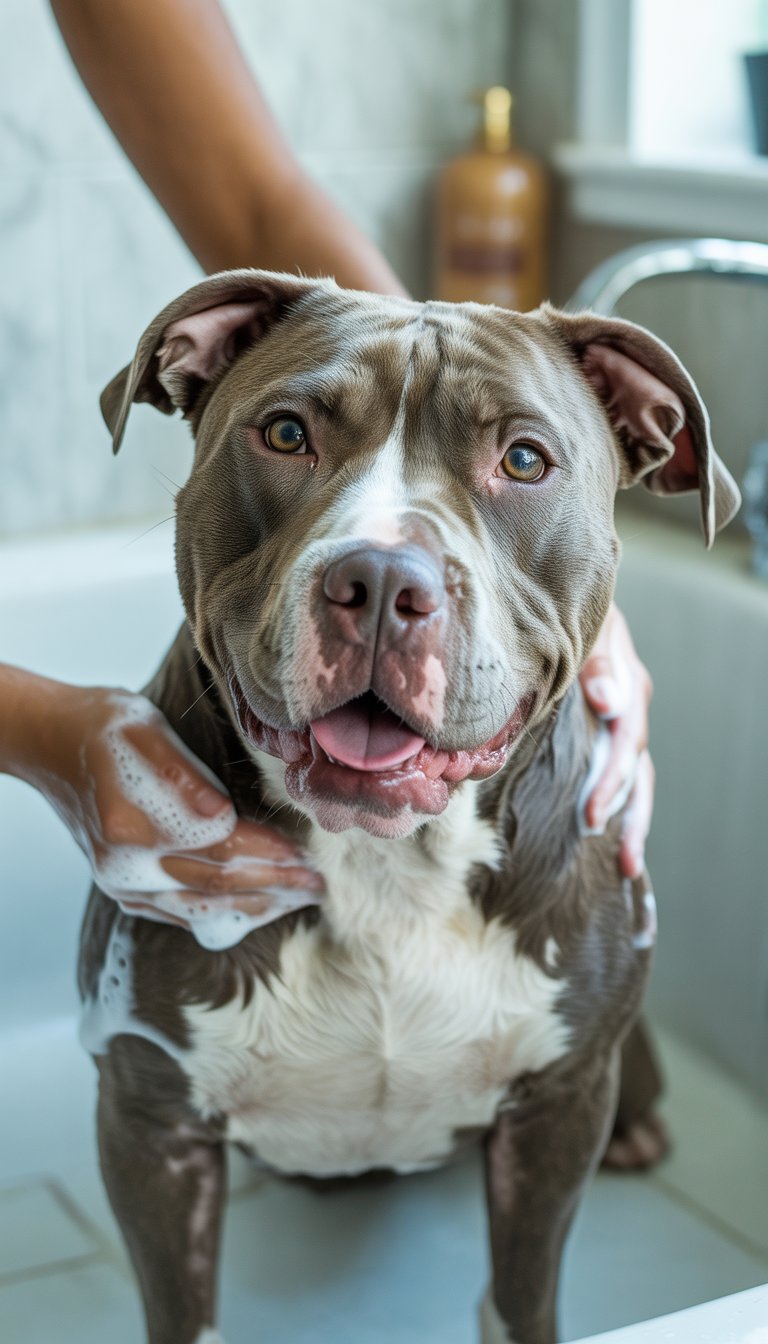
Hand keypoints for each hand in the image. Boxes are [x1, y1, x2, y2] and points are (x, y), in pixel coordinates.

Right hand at [11, 677, 322, 942]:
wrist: (50, 745)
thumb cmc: (102, 725)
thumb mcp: (143, 728)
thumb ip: (183, 773)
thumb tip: (221, 812)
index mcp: (132, 825)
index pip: (218, 850)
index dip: (267, 854)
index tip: (308, 855)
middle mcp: (124, 866)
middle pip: (215, 886)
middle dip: (274, 886)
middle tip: (320, 885)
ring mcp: (121, 884)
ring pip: (201, 908)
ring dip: (256, 907)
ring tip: (300, 900)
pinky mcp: (123, 890)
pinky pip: (181, 913)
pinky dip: (223, 911)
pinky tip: (256, 907)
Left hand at [579, 605, 653, 879]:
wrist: (558, 595)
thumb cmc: (568, 608)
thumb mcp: (586, 626)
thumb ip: (597, 664)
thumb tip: (611, 704)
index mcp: (625, 687)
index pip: (625, 744)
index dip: (611, 782)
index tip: (591, 815)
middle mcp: (626, 709)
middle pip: (637, 771)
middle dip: (629, 816)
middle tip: (621, 859)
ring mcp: (616, 720)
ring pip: (633, 778)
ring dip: (631, 820)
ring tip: (628, 866)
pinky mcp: (600, 727)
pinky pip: (615, 771)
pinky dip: (615, 802)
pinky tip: (608, 836)